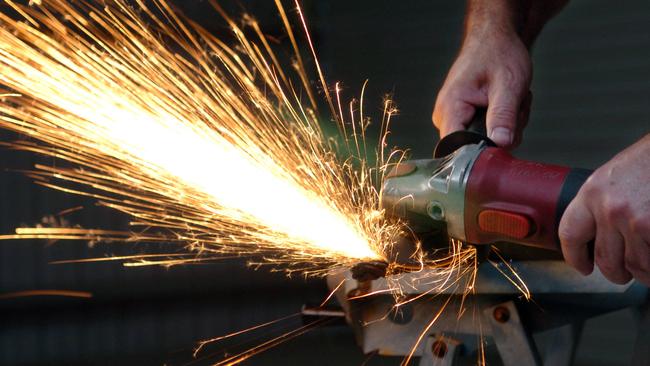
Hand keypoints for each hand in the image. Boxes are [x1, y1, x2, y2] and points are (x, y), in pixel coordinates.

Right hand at [433, 28, 532, 147]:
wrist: (494, 40)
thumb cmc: (498, 55)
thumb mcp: (507, 85)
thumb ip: (503, 116)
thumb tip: (501, 144)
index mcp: (450, 107)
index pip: (456, 147)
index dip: (480, 151)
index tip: (502, 138)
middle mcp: (446, 117)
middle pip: (475, 147)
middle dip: (502, 132)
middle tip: (515, 106)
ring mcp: (454, 119)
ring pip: (485, 141)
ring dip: (507, 125)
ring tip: (511, 100)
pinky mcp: (463, 119)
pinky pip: (486, 134)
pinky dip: (503, 122)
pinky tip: (506, 103)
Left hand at [559, 134, 649, 284]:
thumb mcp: (616, 176)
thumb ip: (602, 204)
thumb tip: (597, 236)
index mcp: (592, 192)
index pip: (569, 234)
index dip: (574, 257)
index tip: (582, 266)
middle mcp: (609, 208)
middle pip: (604, 259)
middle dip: (614, 272)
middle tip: (622, 273)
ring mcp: (634, 221)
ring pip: (635, 266)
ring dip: (644, 271)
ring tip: (648, 262)